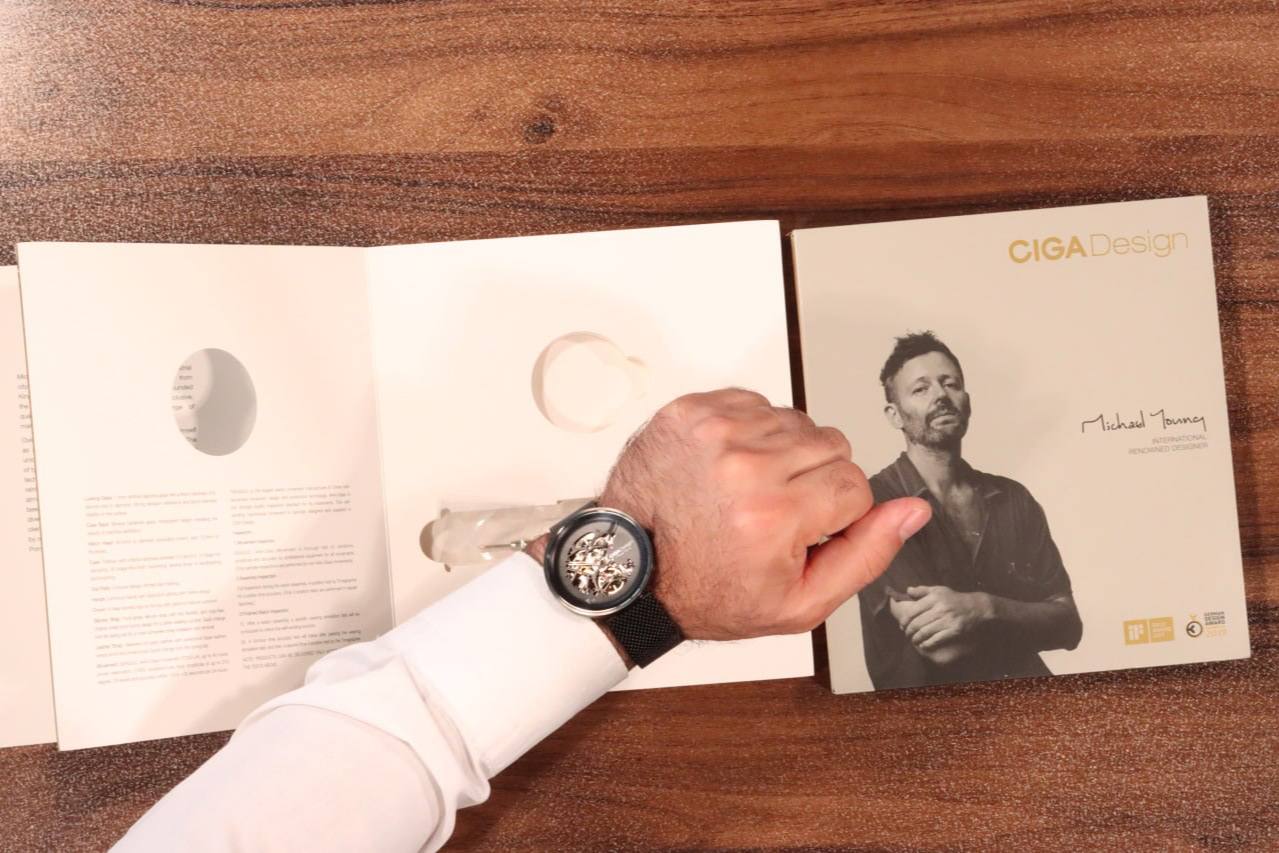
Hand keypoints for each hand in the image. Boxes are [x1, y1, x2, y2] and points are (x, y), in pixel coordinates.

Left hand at [597, 388, 929, 639]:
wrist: (632, 571)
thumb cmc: (710, 591)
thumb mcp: (799, 603)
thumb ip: (867, 555)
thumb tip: (914, 510)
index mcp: (775, 515)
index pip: (855, 486)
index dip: (836, 515)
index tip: (803, 532)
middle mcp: (744, 465)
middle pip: (831, 446)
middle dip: (814, 481)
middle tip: (776, 513)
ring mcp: (713, 431)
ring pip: (796, 422)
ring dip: (784, 454)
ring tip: (750, 491)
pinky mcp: (689, 411)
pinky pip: (755, 404)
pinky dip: (751, 433)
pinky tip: (730, 468)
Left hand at [889, 585, 990, 663]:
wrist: (975, 607)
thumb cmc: (954, 598)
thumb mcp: (939, 590)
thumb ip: (922, 590)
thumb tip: (907, 591)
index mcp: (934, 598)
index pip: (913, 610)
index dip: (904, 620)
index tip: (901, 624)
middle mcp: (940, 608)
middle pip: (917, 623)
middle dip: (908, 631)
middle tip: (906, 633)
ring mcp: (947, 620)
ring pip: (925, 632)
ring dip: (916, 638)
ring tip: (913, 640)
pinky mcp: (954, 630)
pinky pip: (936, 639)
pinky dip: (927, 644)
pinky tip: (923, 645)